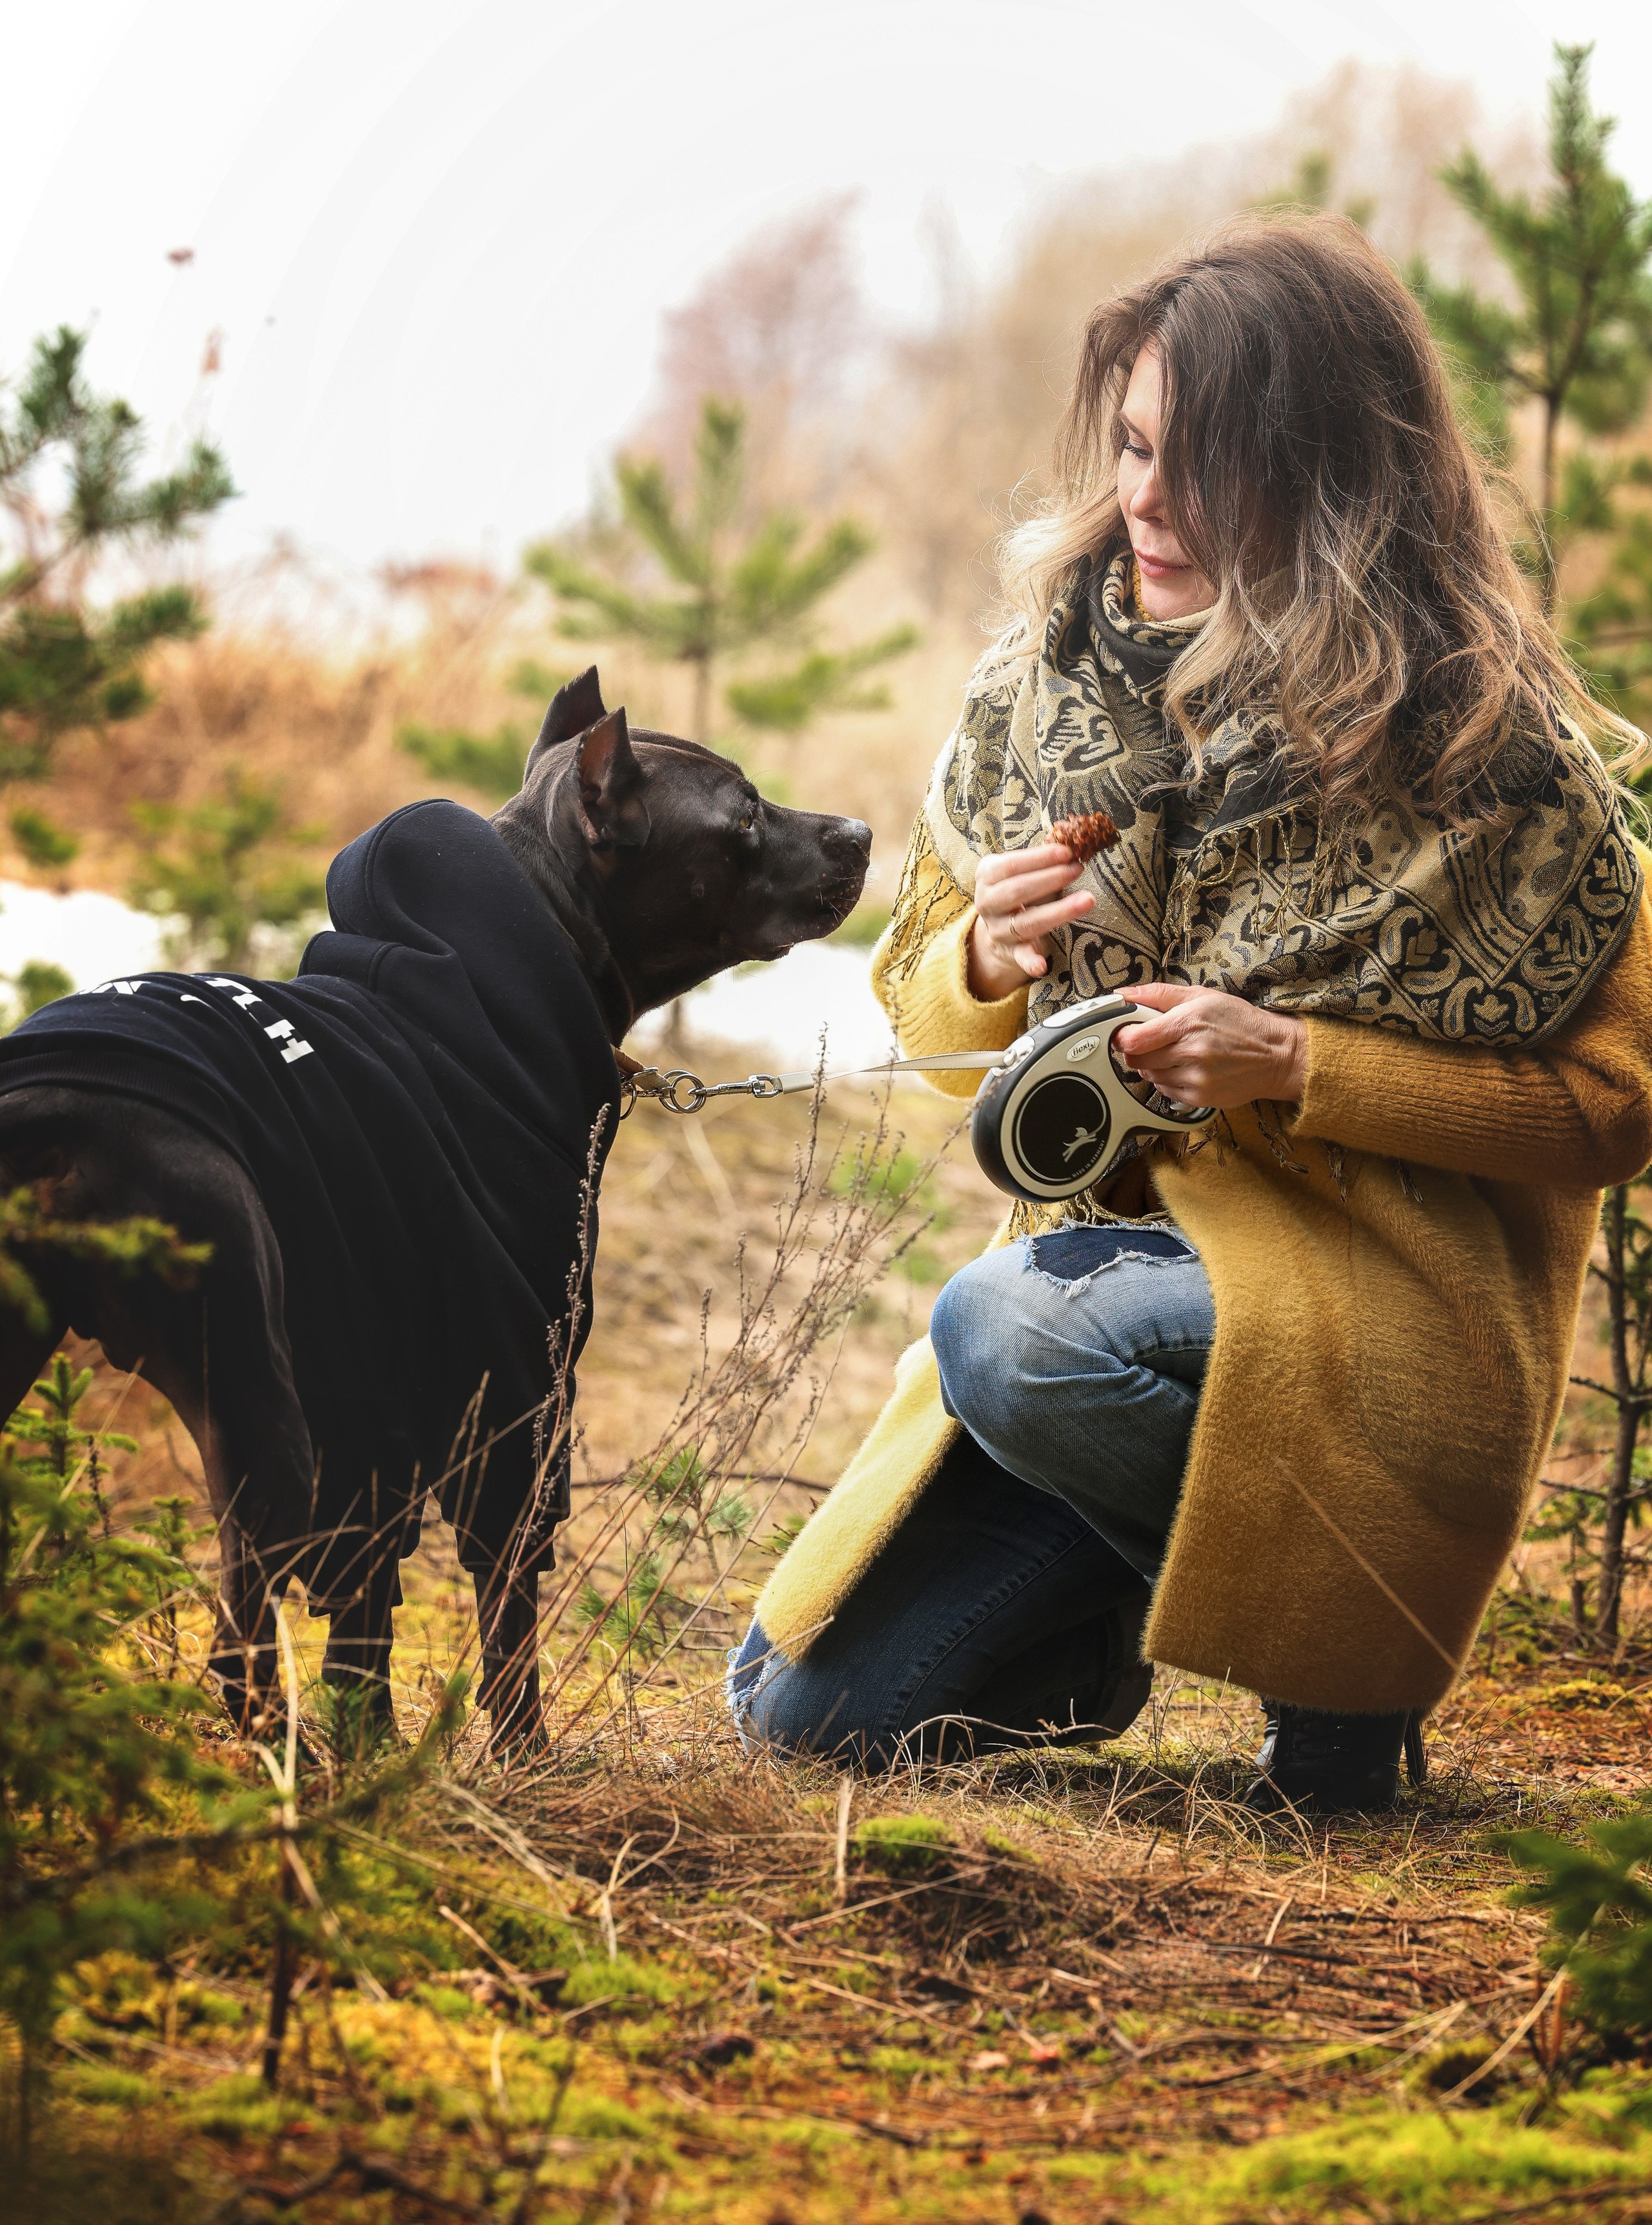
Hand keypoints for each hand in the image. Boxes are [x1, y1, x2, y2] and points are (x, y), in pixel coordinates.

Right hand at [967, 844, 1094, 999]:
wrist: (999, 924)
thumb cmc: (1018, 888)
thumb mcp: (1020, 870)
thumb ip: (1040, 860)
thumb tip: (1072, 839)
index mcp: (987, 875)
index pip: (1010, 865)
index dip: (1039, 858)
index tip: (1067, 852)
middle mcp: (986, 902)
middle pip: (1017, 891)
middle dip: (1051, 879)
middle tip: (1078, 868)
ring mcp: (997, 929)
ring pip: (1026, 922)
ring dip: (1059, 911)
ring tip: (1088, 900)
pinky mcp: (1010, 952)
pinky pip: (1020, 958)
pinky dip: (1030, 962)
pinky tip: (1042, 966)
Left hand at [1112, 981, 1307, 1108]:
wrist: (1275, 1055)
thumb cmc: (1239, 1022)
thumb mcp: (1202, 996)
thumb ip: (1159, 994)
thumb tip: (1123, 995)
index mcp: (1188, 1022)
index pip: (1134, 1039)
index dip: (1121, 1036)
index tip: (1122, 1033)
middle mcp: (1192, 1052)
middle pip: (1137, 1059)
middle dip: (1136, 1050)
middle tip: (1150, 1042)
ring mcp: (1196, 1078)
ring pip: (1149, 1076)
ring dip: (1153, 1066)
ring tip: (1175, 1053)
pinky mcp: (1200, 1097)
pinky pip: (1164, 1092)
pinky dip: (1167, 1081)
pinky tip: (1185, 1068)